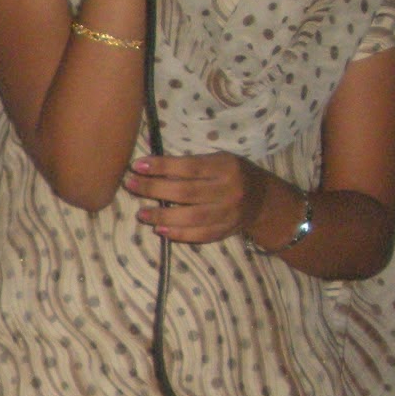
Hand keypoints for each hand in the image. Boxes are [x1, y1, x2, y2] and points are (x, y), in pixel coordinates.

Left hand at [123, 153, 267, 243]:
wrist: (263, 198)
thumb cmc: (230, 173)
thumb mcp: (217, 160)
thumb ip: (190, 165)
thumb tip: (151, 169)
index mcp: (225, 167)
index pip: (188, 167)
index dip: (161, 166)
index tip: (137, 166)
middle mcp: (228, 190)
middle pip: (186, 192)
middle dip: (154, 189)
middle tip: (130, 185)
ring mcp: (228, 213)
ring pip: (191, 217)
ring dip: (162, 216)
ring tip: (141, 214)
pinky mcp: (226, 231)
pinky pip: (200, 235)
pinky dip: (178, 234)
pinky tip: (160, 230)